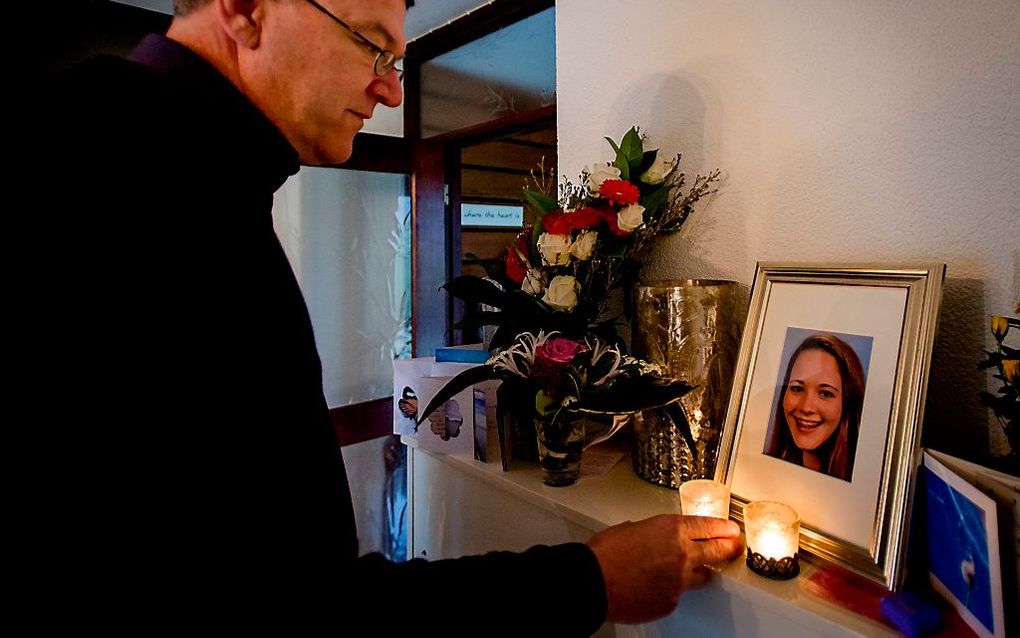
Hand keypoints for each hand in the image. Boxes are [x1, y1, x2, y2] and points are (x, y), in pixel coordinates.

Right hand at [586, 514, 742, 623]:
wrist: (594, 581)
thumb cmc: (605, 553)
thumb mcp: (632, 528)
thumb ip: (652, 533)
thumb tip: (654, 538)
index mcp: (672, 530)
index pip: (709, 526)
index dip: (724, 528)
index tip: (732, 530)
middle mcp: (682, 554)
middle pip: (717, 551)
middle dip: (728, 548)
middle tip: (734, 547)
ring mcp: (679, 581)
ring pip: (702, 577)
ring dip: (700, 572)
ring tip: (692, 571)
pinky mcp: (671, 602)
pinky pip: (677, 595)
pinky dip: (670, 591)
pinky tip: (654, 587)